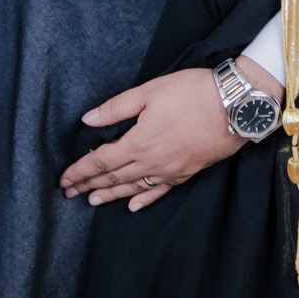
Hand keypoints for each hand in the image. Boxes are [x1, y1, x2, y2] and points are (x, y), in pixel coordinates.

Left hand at [59, 59, 283, 211]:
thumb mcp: (150, 91)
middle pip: (113, 177)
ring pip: (133, 188)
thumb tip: (87, 120)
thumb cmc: (193, 93)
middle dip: (89, 184)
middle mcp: (151, 163)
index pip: (100, 161)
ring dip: (111, 194)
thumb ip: (117, 108)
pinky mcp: (187, 172)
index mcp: (138, 142)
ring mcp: (170, 170)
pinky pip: (160, 191)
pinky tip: (133, 205)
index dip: (80, 170)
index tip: (63, 180)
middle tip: (69, 193)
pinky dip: (144, 199)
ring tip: (93, 200)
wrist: (236, 106)